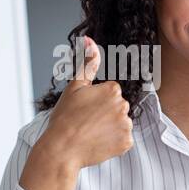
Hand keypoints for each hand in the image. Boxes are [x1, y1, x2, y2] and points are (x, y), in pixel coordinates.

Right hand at [38, 36, 133, 169]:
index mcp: (112, 89)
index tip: (84, 109)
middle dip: (105, 113)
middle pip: (117, 107)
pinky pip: (124, 139)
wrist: (62, 149)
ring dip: (110, 127)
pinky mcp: (126, 143)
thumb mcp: (74, 86)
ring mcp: (126, 125)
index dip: (96, 101)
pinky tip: (99, 142)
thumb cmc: (65, 118)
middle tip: (86, 122)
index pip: (110, 92)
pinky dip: (114, 142)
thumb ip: (87, 63)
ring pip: (121, 123)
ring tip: (91, 133)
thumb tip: (90, 40)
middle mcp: (123, 105)